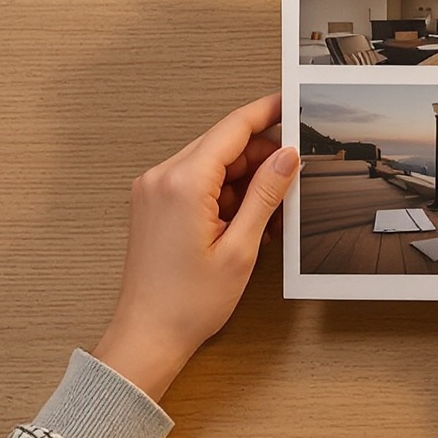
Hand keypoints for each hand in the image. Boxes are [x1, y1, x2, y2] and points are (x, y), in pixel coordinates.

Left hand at [92, 94, 298, 402]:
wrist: (148, 334)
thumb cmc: (187, 303)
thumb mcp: (241, 248)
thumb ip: (266, 194)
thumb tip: (287, 156)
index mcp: (183, 183)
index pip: (233, 128)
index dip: (266, 113)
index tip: (289, 103)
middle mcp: (161, 177)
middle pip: (222, 144)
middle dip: (259, 158)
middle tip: (289, 181)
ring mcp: (152, 189)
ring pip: (210, 162)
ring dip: (241, 180)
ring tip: (263, 218)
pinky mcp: (152, 202)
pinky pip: (194, 180)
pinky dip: (221, 193)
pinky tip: (240, 221)